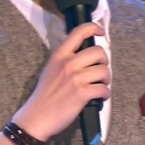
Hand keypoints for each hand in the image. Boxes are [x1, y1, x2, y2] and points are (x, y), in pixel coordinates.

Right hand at [11, 22, 109, 141]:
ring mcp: (76, 78)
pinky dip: (105, 94)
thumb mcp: (50, 69)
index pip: (79, 32)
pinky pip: (104, 89)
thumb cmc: (44, 95)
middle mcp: (68, 63)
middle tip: (100, 71)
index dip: (94, 28)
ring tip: (100, 85)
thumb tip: (85, 56)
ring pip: (104, 71)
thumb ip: (65, 60)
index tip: (100, 32)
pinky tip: (99, 97)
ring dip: (106, 80)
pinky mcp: (82, 93)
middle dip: (104, 62)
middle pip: (99, 52)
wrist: (38, 116)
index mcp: (60, 55)